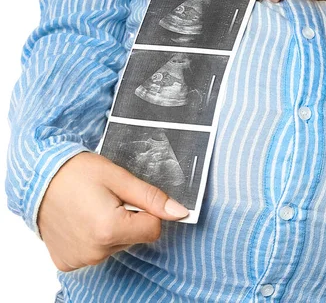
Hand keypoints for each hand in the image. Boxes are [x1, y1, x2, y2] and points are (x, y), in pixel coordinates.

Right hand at [37, 152, 188, 271]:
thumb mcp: (120, 178)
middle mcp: (95, 251)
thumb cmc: (76, 172)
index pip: (154, 229)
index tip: (129, 198)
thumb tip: (179, 212)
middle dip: (129, 219)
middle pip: (135, 238)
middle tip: (107, 200)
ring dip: (112, 229)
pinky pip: (96, 251)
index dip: (147, 211)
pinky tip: (82, 220)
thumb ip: (151, 197)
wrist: (36, 177)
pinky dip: (94, 238)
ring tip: (92, 208)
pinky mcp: (69, 262)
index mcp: (109, 230)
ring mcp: (81, 259)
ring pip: (117, 245)